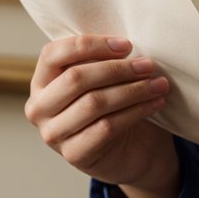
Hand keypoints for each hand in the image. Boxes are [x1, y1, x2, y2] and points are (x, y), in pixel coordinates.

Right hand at [25, 34, 178, 197]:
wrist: (130, 153)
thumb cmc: (114, 108)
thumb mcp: (104, 80)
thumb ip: (102, 60)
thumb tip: (125, 42)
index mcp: (42, 82)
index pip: (54, 54)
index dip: (91, 45)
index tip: (126, 45)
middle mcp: (39, 108)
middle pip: (76, 78)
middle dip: (117, 69)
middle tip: (148, 66)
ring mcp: (53, 134)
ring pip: (94, 103)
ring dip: (132, 90)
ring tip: (159, 84)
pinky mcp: (74, 154)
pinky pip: (107, 127)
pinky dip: (136, 111)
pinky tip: (155, 103)